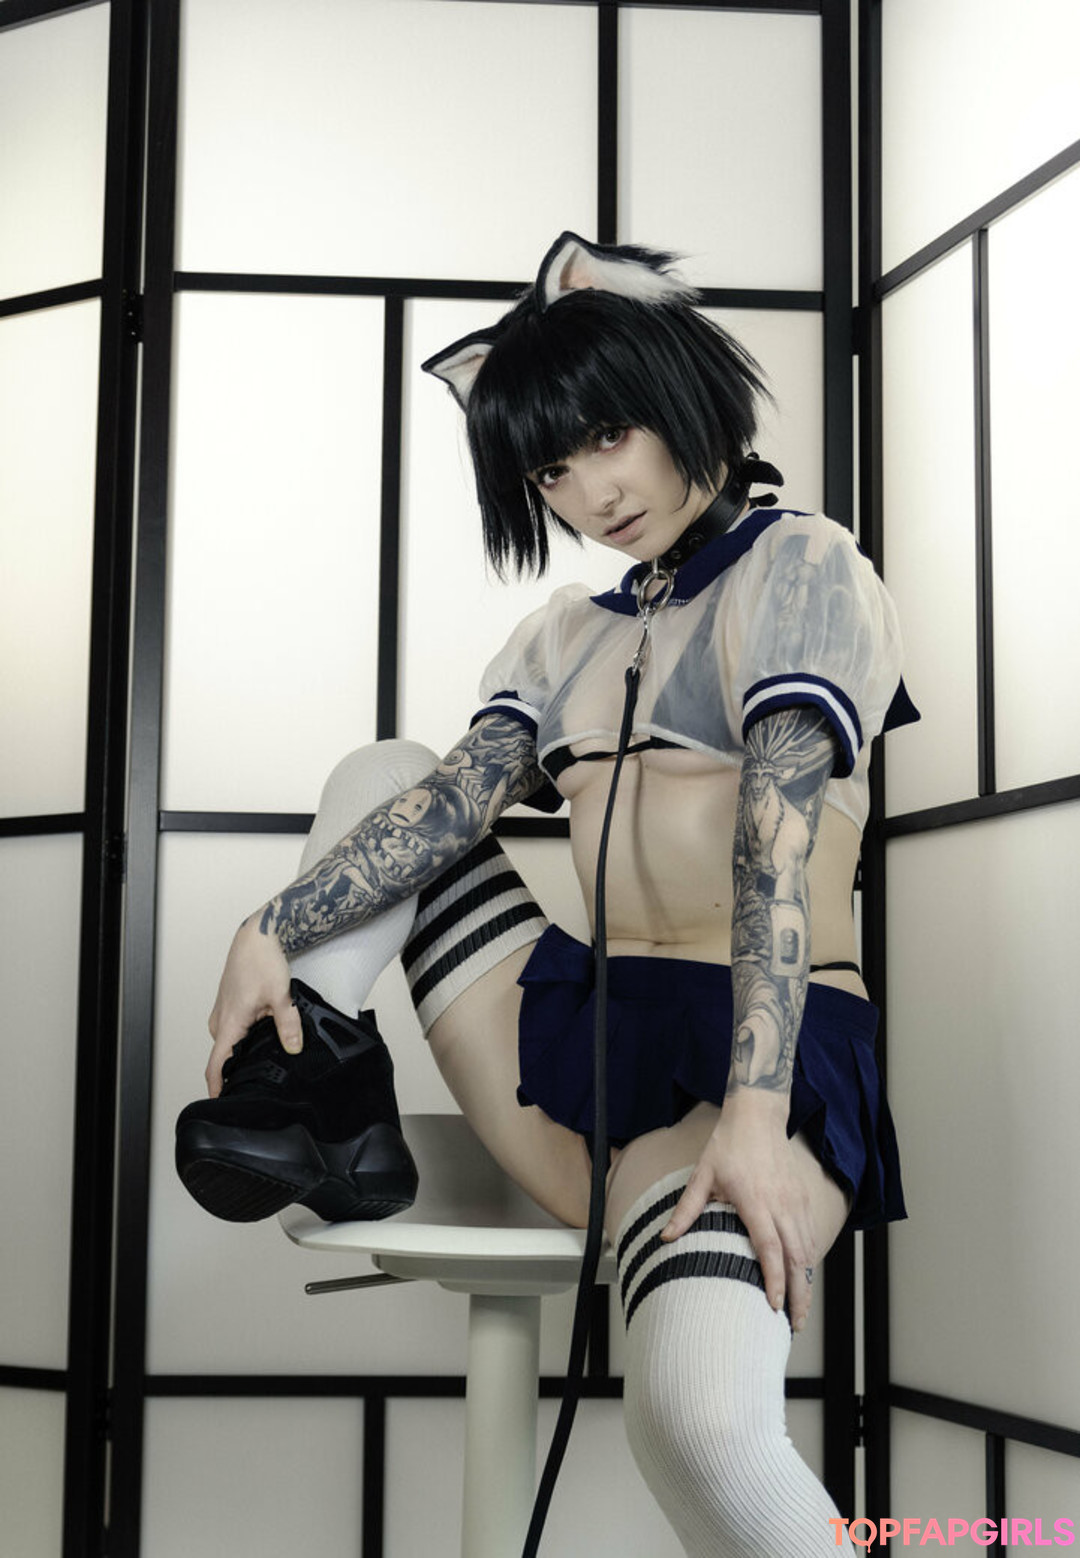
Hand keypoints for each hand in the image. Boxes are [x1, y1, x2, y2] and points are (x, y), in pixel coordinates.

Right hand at [205, 913, 301, 1096]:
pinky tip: (264, 1032)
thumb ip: (288, 1026)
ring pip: (231, 1042)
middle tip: (263, 1079)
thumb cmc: (261, 960)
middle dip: (240, 1069)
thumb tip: (293, 1049)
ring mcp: (222, 1012)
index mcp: (229, 1023)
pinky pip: (234, 1029)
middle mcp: (220, 1020)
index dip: (217, 1089)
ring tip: (268, 1052)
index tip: (222, 1105)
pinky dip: (246, 1035)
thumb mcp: (281, 996)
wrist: (256, 935)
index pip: (215, 1066)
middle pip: (225, 1057)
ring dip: (245, 1049)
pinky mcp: (228, 1005)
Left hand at [660, 1089, 816, 1330]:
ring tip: (799, 1311)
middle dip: (799, 1295)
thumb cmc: (728, 1145)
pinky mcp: (802, 1197)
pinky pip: (810, 1236)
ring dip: (806, 1282)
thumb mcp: (702, 1175)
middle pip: (797, 1258)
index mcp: (755, 1201)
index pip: (769, 1249)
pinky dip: (808, 1261)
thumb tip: (664, 1238)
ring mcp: (795, 1201)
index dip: (773, 1280)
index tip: (773, 1306)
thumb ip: (686, 1210)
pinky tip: (802, 1278)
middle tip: (795, 1325)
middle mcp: (781, 1204)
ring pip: (807, 1250)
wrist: (757, 1116)